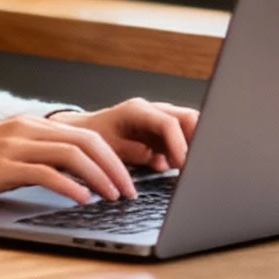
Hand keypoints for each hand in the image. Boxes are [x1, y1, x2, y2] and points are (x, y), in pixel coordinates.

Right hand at [0, 96, 195, 213]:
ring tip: (115, 197)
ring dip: (100, 177)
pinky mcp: (0, 165)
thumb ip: (35, 164)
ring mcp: (13, 145)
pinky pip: (46, 172)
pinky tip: (84, 200)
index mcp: (29, 126)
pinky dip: (71, 186)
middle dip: (116, 166)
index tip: (128, 179)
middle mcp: (25, 129)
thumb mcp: (3, 161)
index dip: (113, 157)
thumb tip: (71, 184)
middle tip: (131, 192)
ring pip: (73, 153)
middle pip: (87, 140)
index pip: (84, 135)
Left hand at [47, 97, 196, 177]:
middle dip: (195, 141)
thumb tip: (159, 159)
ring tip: (185, 167)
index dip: (180, 145)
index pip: (169, 123)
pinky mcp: (163, 130)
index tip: (184, 165)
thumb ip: (133, 152)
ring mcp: (160, 118)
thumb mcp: (108, 148)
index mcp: (137, 111)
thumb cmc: (91, 139)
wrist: (82, 133)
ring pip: (190, 125)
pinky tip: (177, 165)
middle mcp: (152, 110)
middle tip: (192, 166)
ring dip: (192, 146)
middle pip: (189, 118)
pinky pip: (183, 135)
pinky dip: (185, 150)